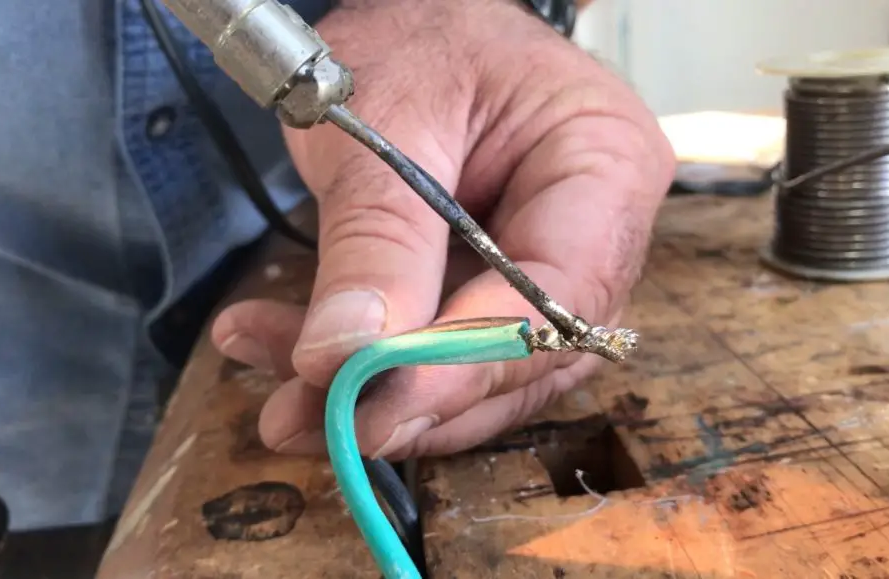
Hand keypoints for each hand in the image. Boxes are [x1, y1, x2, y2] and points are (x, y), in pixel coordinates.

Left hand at [211, 0, 674, 460]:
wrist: (417, 23)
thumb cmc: (418, 39)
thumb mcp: (385, 122)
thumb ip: (373, 239)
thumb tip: (341, 356)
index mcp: (606, 164)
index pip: (560, 294)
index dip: (471, 362)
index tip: (375, 403)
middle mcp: (597, 232)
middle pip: (529, 355)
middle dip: (415, 398)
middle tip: (310, 419)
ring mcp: (554, 269)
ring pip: (485, 374)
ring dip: (382, 396)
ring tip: (282, 397)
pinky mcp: (500, 290)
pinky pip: (449, 354)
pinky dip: (371, 366)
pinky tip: (290, 353)